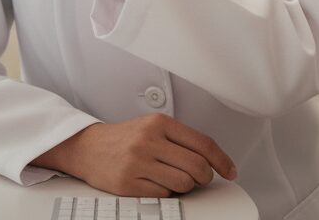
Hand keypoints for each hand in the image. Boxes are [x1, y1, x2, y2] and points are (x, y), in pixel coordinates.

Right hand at [38, 116, 237, 196]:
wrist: (88, 147)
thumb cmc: (125, 138)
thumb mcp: (153, 127)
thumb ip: (179, 139)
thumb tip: (210, 158)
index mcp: (160, 123)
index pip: (202, 143)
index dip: (222, 160)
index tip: (230, 171)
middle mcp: (150, 140)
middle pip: (196, 166)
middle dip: (205, 177)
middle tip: (202, 179)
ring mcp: (138, 163)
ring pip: (183, 184)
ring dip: (186, 187)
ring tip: (176, 180)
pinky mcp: (129, 184)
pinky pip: (163, 196)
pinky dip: (166, 194)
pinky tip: (159, 185)